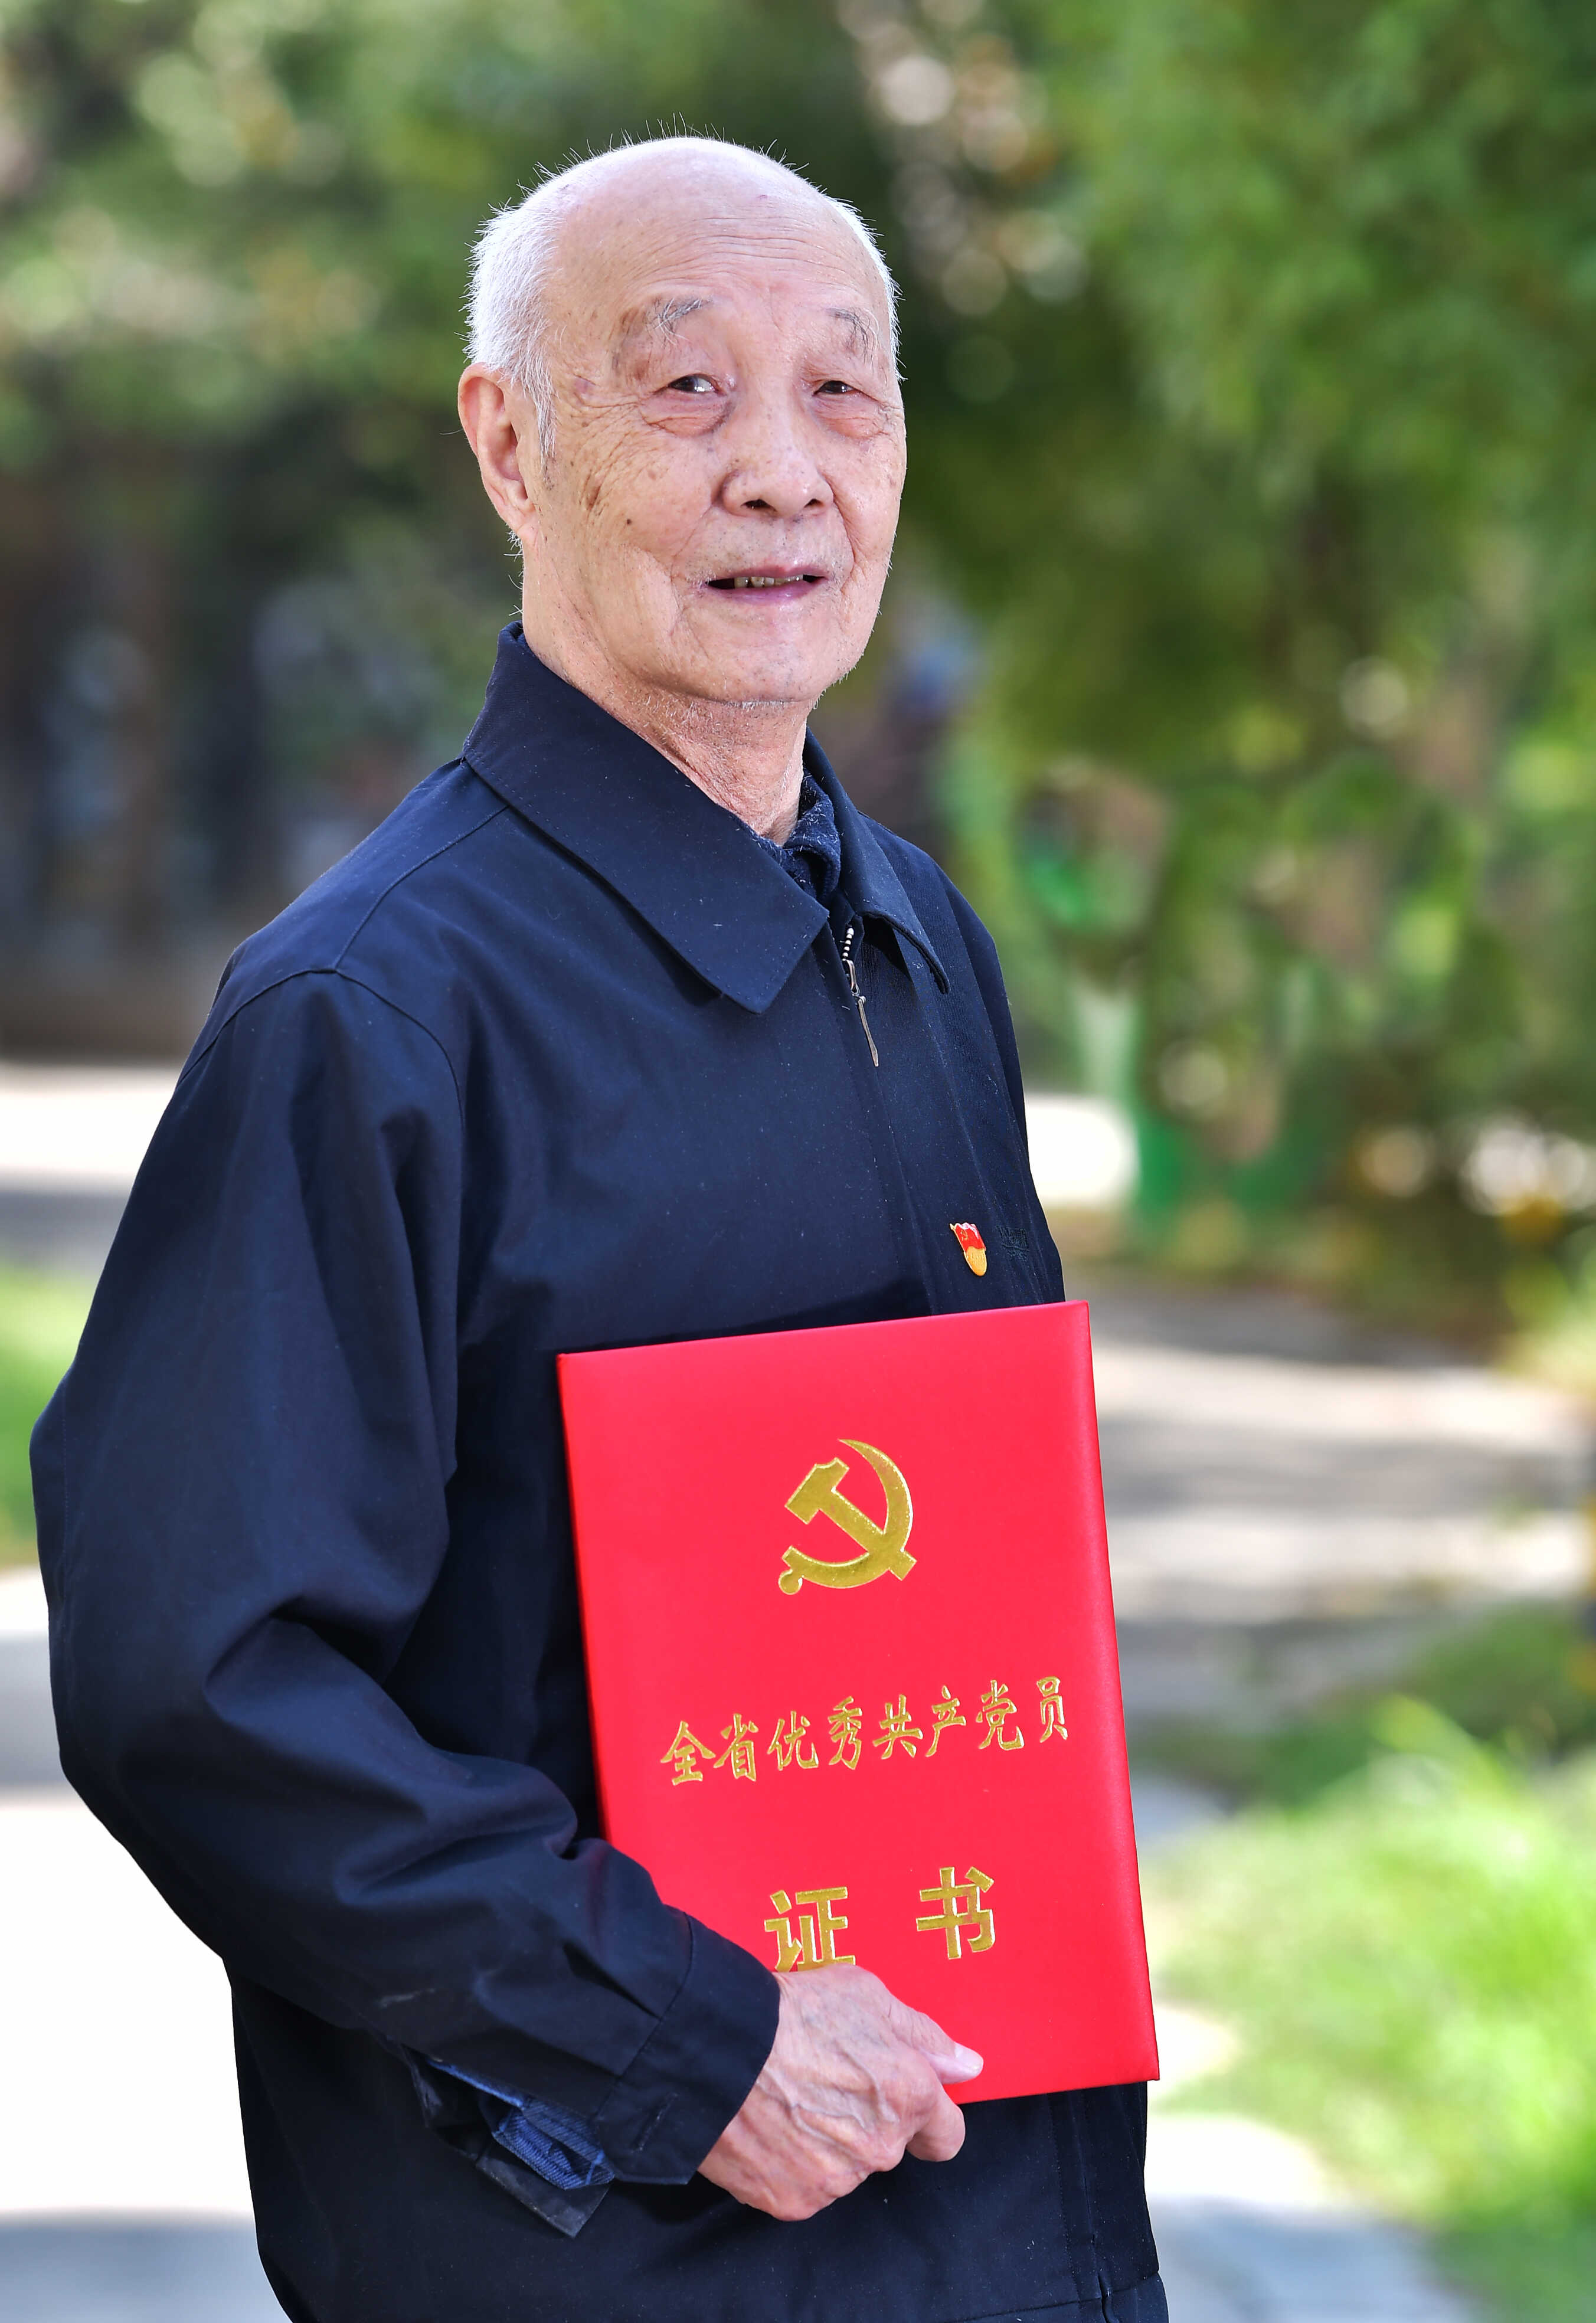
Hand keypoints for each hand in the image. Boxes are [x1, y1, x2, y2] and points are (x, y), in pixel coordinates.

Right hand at [697, 1963, 982, 2220]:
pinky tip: (768, 2125)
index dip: (931, 2118)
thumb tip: (966, 2067)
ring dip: (828, 2141)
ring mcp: (837, 2180)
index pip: (948, 2135)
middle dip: (867, 2119)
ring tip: (787, 2097)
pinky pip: (804, 2185)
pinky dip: (791, 2162)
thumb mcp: (866, 1994)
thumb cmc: (791, 2012)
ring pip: (845, 2166)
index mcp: (909, 2095)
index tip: (905, 2102)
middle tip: (824, 2079)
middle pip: (889, 2145)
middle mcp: (881, 2146)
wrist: (714, 2050)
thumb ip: (923, 2035)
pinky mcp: (793, 2201)